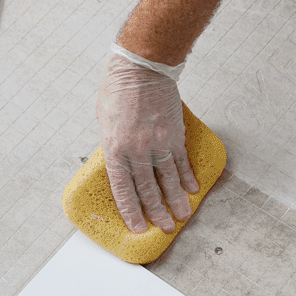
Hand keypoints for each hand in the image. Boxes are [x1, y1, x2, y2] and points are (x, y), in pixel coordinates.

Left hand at [96, 45, 199, 233]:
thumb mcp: (104, 120)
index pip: (123, 189)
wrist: (141, 67)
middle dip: (157, 212)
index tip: (139, 227)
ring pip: (168, 179)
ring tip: (183, 216)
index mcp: (115, 149)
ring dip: (176, 200)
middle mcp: (137, 150)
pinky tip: (191, 189)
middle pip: (148, 189)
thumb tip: (120, 161)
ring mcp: (158, 143)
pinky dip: (187, 176)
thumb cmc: (118, 89)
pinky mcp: (175, 134)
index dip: (131, 211)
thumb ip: (113, 145)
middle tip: (165, 228)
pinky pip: (182, 160)